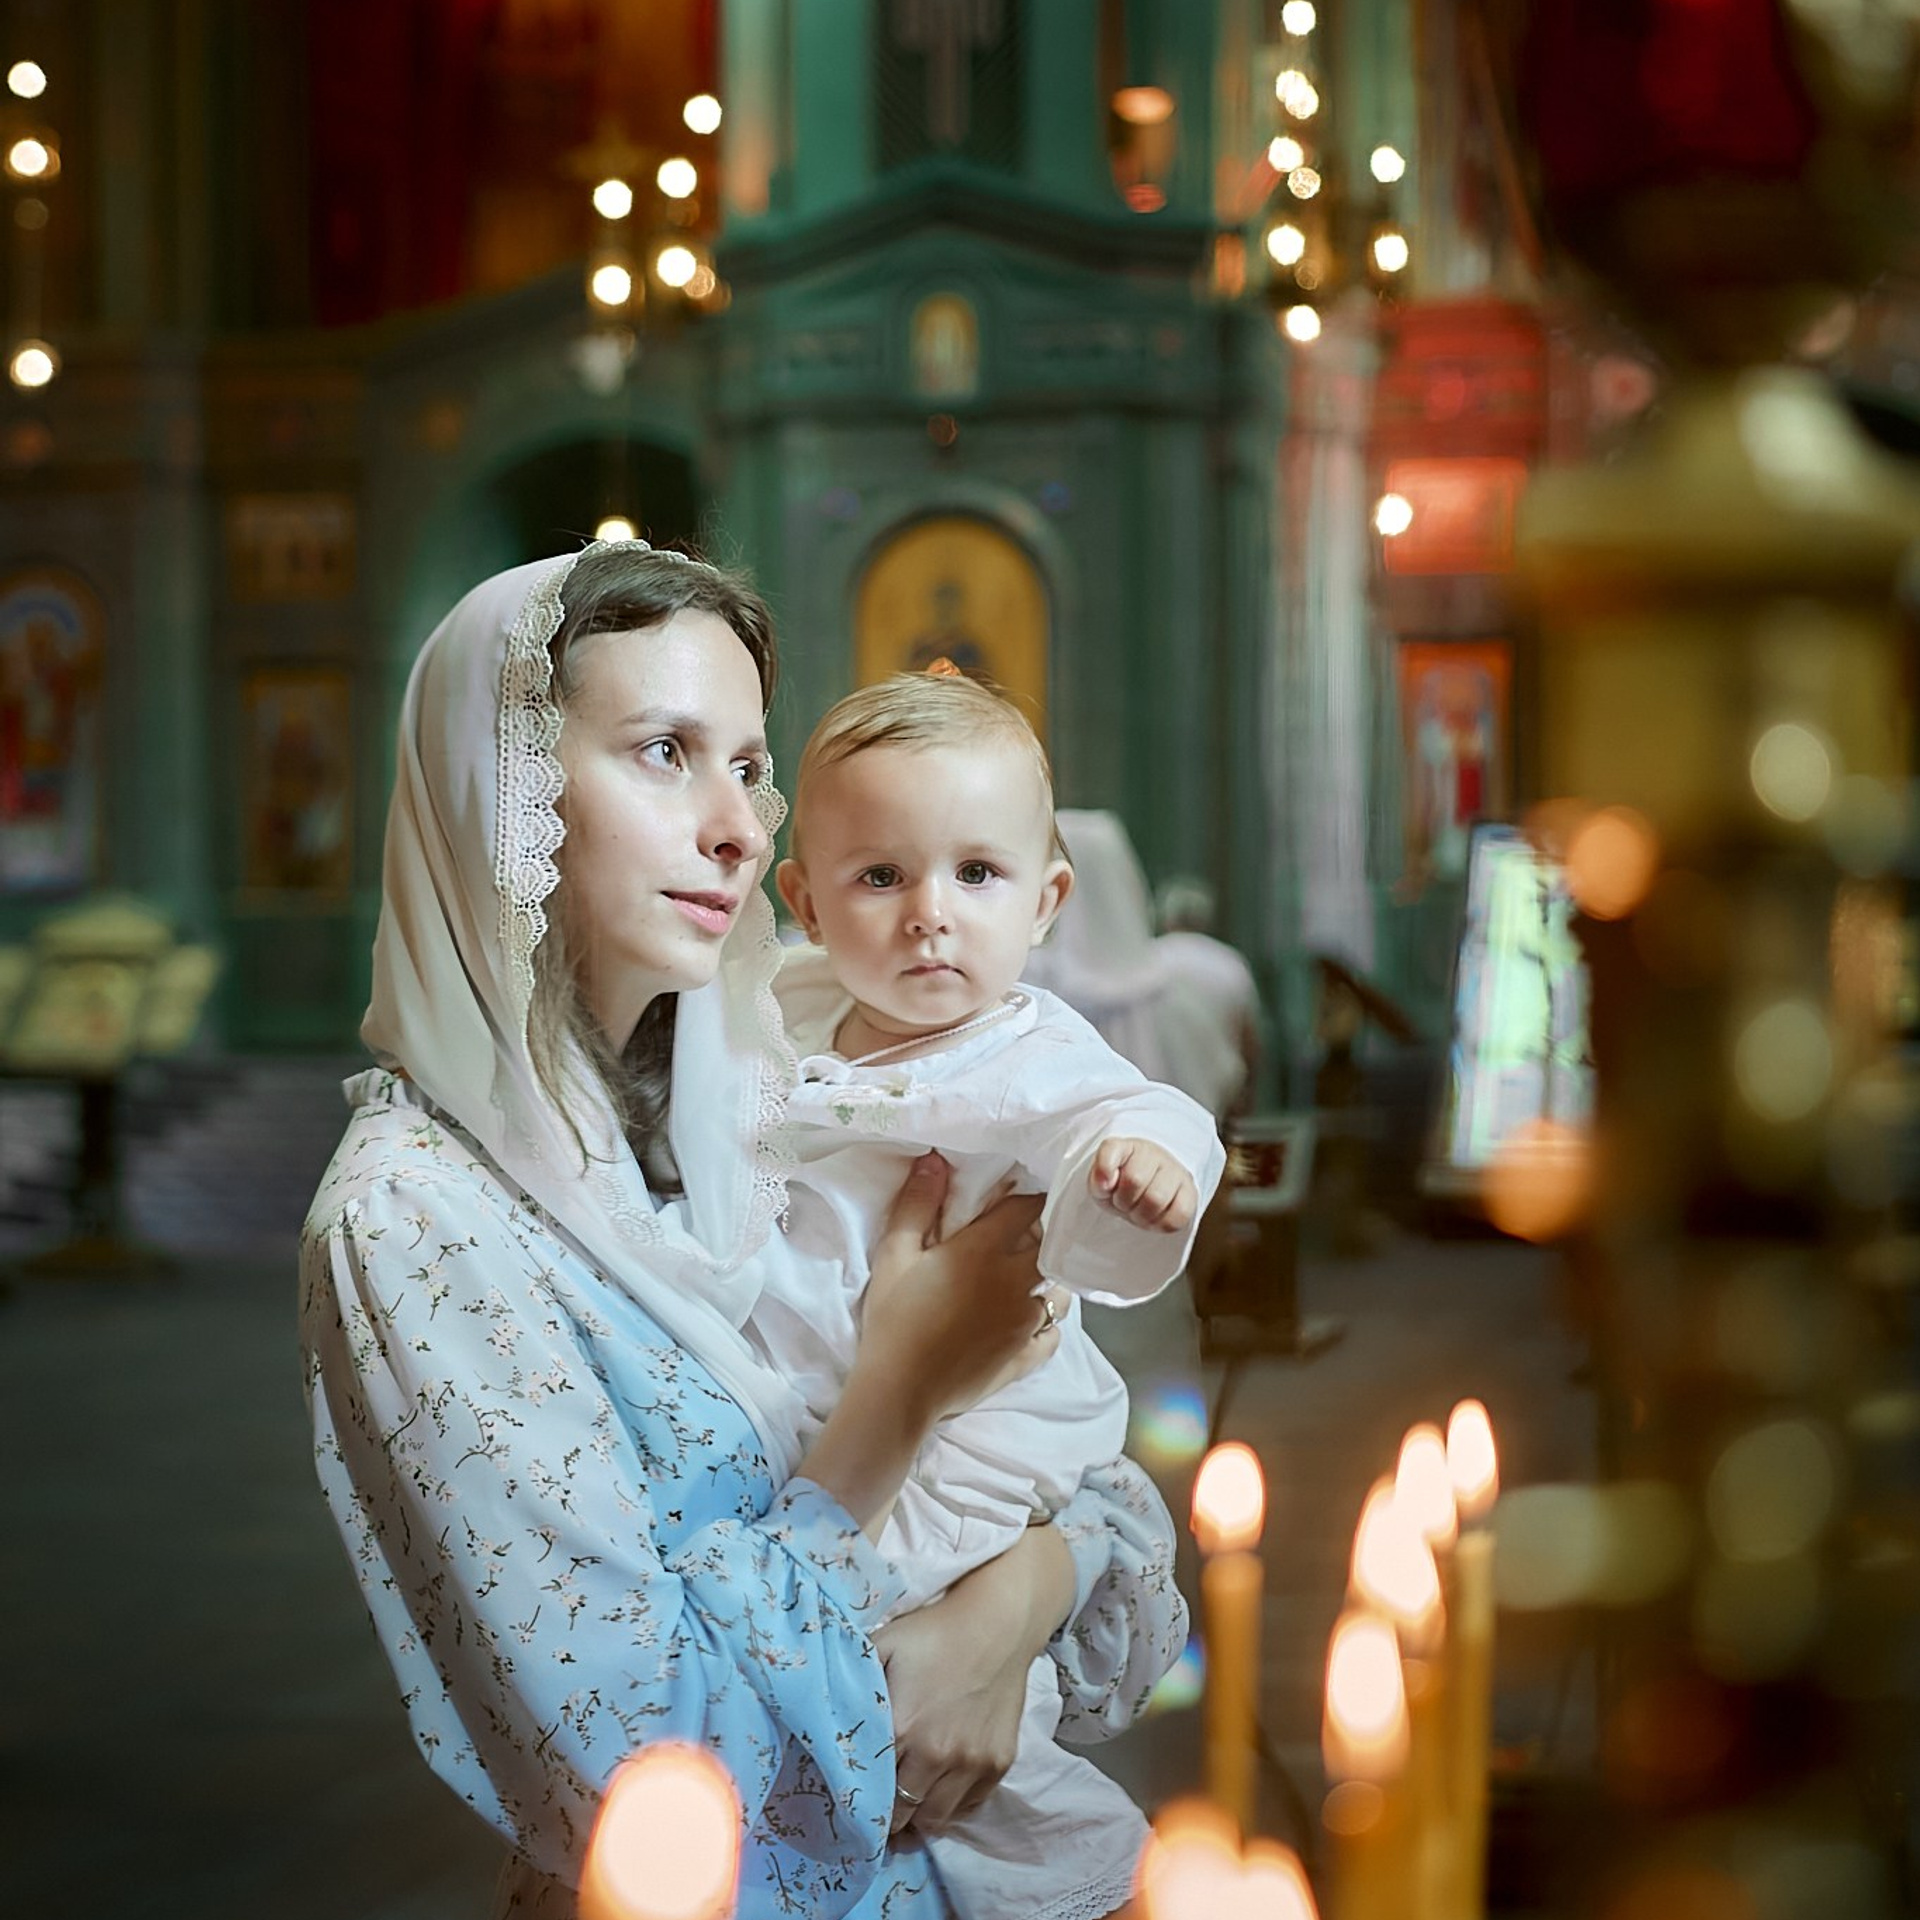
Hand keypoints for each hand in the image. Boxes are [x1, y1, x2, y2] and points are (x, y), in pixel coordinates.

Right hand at [859, 1154, 1056, 1423]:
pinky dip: (1049, 1323)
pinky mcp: (1026, 1355)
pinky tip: (1033, 1319)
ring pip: (1059, 1289)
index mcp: (984, 1251)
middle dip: (1045, 1233)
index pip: (1026, 1208)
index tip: (1022, 1193)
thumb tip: (934, 1159)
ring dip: (1050, 1278)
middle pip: (1050, 1245)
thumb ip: (917, 1204)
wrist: (900, 1389)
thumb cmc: (894, 1318)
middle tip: (1028, 1232)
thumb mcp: (895, 1254)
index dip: (1028, 1197)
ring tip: (1032, 1276)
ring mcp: (1026, 1321)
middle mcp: (1015, 1281)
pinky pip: (1054, 1333)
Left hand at [875, 1524, 1073, 1832]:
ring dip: (918, 1819)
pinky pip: (969, 1806)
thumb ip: (851, 1686)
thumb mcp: (881, 1646)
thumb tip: (822, 1720)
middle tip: (874, 1818)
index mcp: (903, 1728)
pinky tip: (938, 1791)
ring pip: (936, 1821)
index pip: (871, 1794)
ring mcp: (972, 1764)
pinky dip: (951, 1806)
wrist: (997, 1623)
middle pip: (902, 1816)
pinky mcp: (998, 1764)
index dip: (858, 1806)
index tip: (849, 1811)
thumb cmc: (932, 1632)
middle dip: (886, 1819)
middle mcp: (938, 1756)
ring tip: (906, 1811)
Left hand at [1089, 1137, 1197, 1233]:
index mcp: (1128, 1145)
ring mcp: (1176, 1172)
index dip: (1103, 1171)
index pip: (1112, 1150)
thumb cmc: (1122, 1185)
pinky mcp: (1190, 1194)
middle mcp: (1155, 1154)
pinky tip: (1154, 1217)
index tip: (1105, 1186)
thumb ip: (1098, 1175)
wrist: (1146, 1193)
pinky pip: (1177, 1216)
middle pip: (1134, 1180)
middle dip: (1122, 1200)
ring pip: (1156, 1200)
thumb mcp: (1100, 1180)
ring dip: (1140, 1215)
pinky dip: (1160, 1224)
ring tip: (1138, 1210)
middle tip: (1124, 1202)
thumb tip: (1107, 1183)